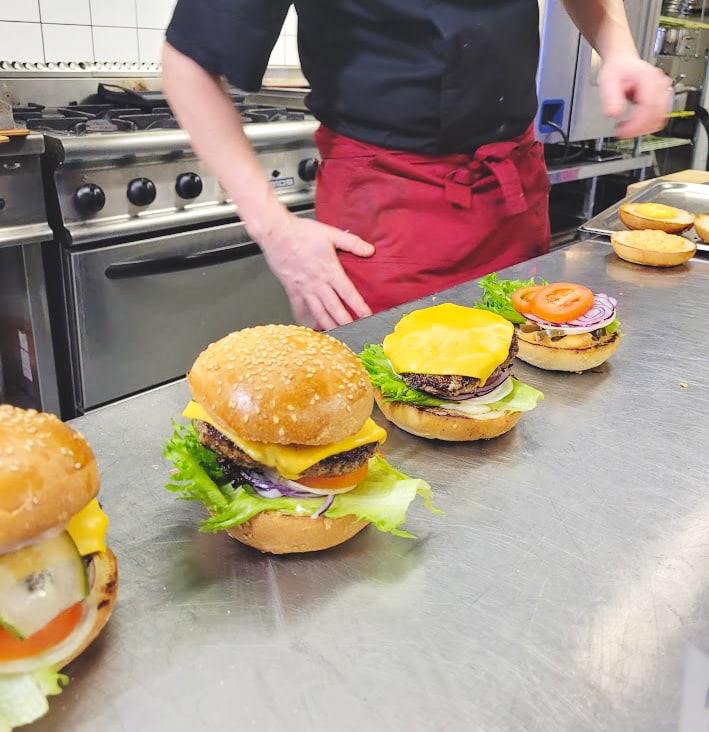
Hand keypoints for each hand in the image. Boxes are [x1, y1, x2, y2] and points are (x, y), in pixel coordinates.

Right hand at [259, 212, 374, 329]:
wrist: (275, 233)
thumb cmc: (300, 232)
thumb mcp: (330, 234)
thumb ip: (352, 243)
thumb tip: (369, 250)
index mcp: (329, 270)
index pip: (348, 293)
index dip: (359, 306)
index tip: (368, 316)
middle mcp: (317, 283)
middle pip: (335, 308)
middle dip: (346, 322)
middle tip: (356, 332)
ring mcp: (304, 288)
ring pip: (319, 312)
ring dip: (329, 325)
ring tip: (338, 334)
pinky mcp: (292, 289)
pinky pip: (299, 308)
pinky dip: (304, 319)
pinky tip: (309, 327)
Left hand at [598, 55, 671, 137]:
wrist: (623, 62)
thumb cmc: (617, 69)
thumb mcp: (608, 81)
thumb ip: (610, 98)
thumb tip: (614, 113)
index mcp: (648, 78)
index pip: (650, 106)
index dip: (637, 123)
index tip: (622, 131)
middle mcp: (660, 84)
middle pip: (657, 114)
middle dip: (638, 128)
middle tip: (622, 132)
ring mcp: (663, 91)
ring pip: (660, 118)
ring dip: (643, 128)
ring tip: (626, 127)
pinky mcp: (661, 98)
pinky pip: (659, 117)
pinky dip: (647, 125)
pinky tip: (634, 124)